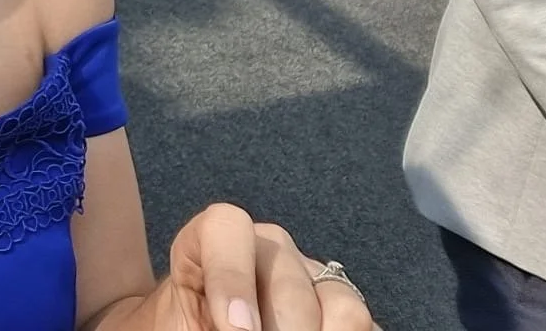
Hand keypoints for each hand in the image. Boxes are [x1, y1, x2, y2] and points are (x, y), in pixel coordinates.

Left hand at [125, 204, 374, 330]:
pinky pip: (366, 327)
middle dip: (283, 330)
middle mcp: (266, 249)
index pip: (226, 225)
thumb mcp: (179, 323)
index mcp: (212, 243)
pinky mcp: (344, 310)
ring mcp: (312, 278)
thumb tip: (236, 322)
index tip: (235, 329)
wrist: (197, 330)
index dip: (232, 276)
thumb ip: (194, 318)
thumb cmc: (182, 328)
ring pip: (342, 304)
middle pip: (288, 280)